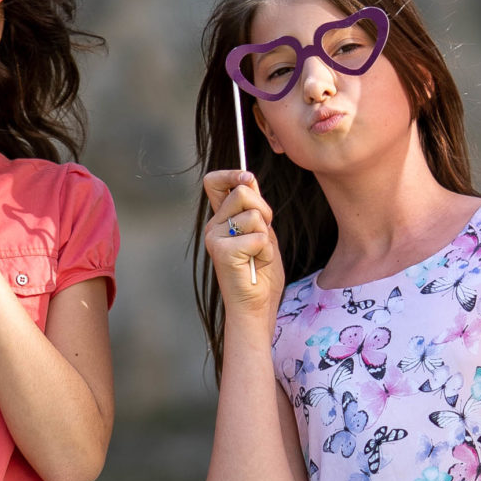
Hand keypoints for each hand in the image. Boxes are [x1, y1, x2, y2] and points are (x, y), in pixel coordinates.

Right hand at [203, 169, 283, 328]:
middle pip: (243, 192)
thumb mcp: (262, 232)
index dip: (231, 173)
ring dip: (266, 236)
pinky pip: (258, 236)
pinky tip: (257, 265)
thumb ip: (255, 207)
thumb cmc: (261, 273)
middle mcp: (213, 226)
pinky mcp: (222, 251)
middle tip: (263, 237)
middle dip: (264, 211)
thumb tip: (247, 178)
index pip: (214, 182)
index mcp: (221, 219)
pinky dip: (266, 252)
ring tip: (258, 255)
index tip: (246, 178)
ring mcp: (215, 238)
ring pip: (254, 215)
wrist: (256, 307)